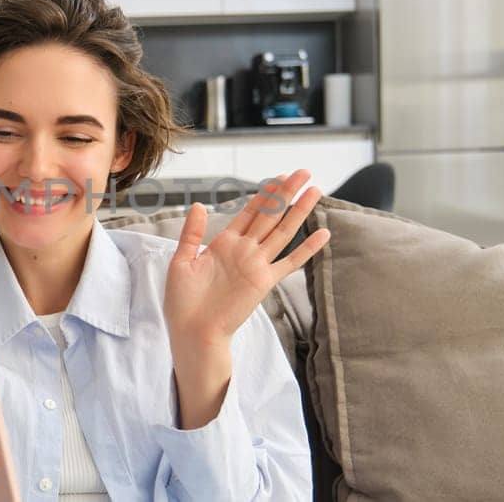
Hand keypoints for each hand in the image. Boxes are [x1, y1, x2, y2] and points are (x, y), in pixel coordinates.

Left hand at [166, 169, 329, 348]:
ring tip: (315, 190)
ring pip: (282, 231)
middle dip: (287, 193)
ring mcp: (256, 265)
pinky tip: (323, 233)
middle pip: (270, 215)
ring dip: (299, 211)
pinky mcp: (264, 282)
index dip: (264, 194)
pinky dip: (307, 249)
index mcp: (224, 243)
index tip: (279, 176)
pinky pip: (290, 262)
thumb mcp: (181, 262)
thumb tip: (198, 205)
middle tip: (304, 172)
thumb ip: (192, 233)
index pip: (249, 212)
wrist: (192, 332)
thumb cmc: (182, 302)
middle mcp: (244, 251)